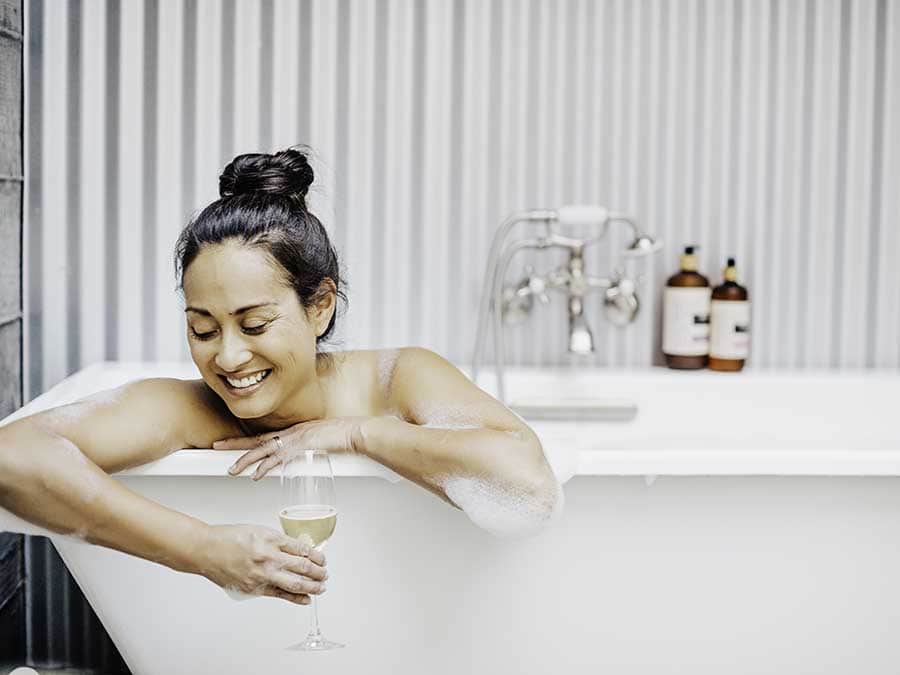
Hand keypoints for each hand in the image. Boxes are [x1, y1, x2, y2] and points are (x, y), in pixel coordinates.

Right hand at [199, 524, 327, 604]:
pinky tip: (306, 599)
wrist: (206, 550)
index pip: (303, 549)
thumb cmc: (229, 538)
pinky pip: (279, 594)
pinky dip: (295, 598)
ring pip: (295, 583)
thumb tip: (298, 550)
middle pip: (303, 567)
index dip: (317, 556)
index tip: (322, 559)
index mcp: (271, 539)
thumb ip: (278, 541)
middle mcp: (269, 557)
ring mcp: (262, 574)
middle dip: (318, 572)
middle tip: (325, 574)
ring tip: (321, 587)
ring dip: (312, 586)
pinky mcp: (254, 588)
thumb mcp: (259, 530)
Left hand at [213, 417, 367, 479]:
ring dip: (246, 460)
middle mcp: (290, 433)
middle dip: (235, 445)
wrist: (354, 432)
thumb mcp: (319, 441)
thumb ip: (307, 449)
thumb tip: (300, 458)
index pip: (263, 437)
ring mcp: (295, 439)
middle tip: (216, 447)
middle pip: (256, 440)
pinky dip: (266, 467)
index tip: (228, 444)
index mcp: (292, 432)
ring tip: (232, 469)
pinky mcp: (302, 446)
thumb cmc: (341, 437)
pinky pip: (279, 458)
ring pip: (264, 450)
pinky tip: (256, 475)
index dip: (245, 442)